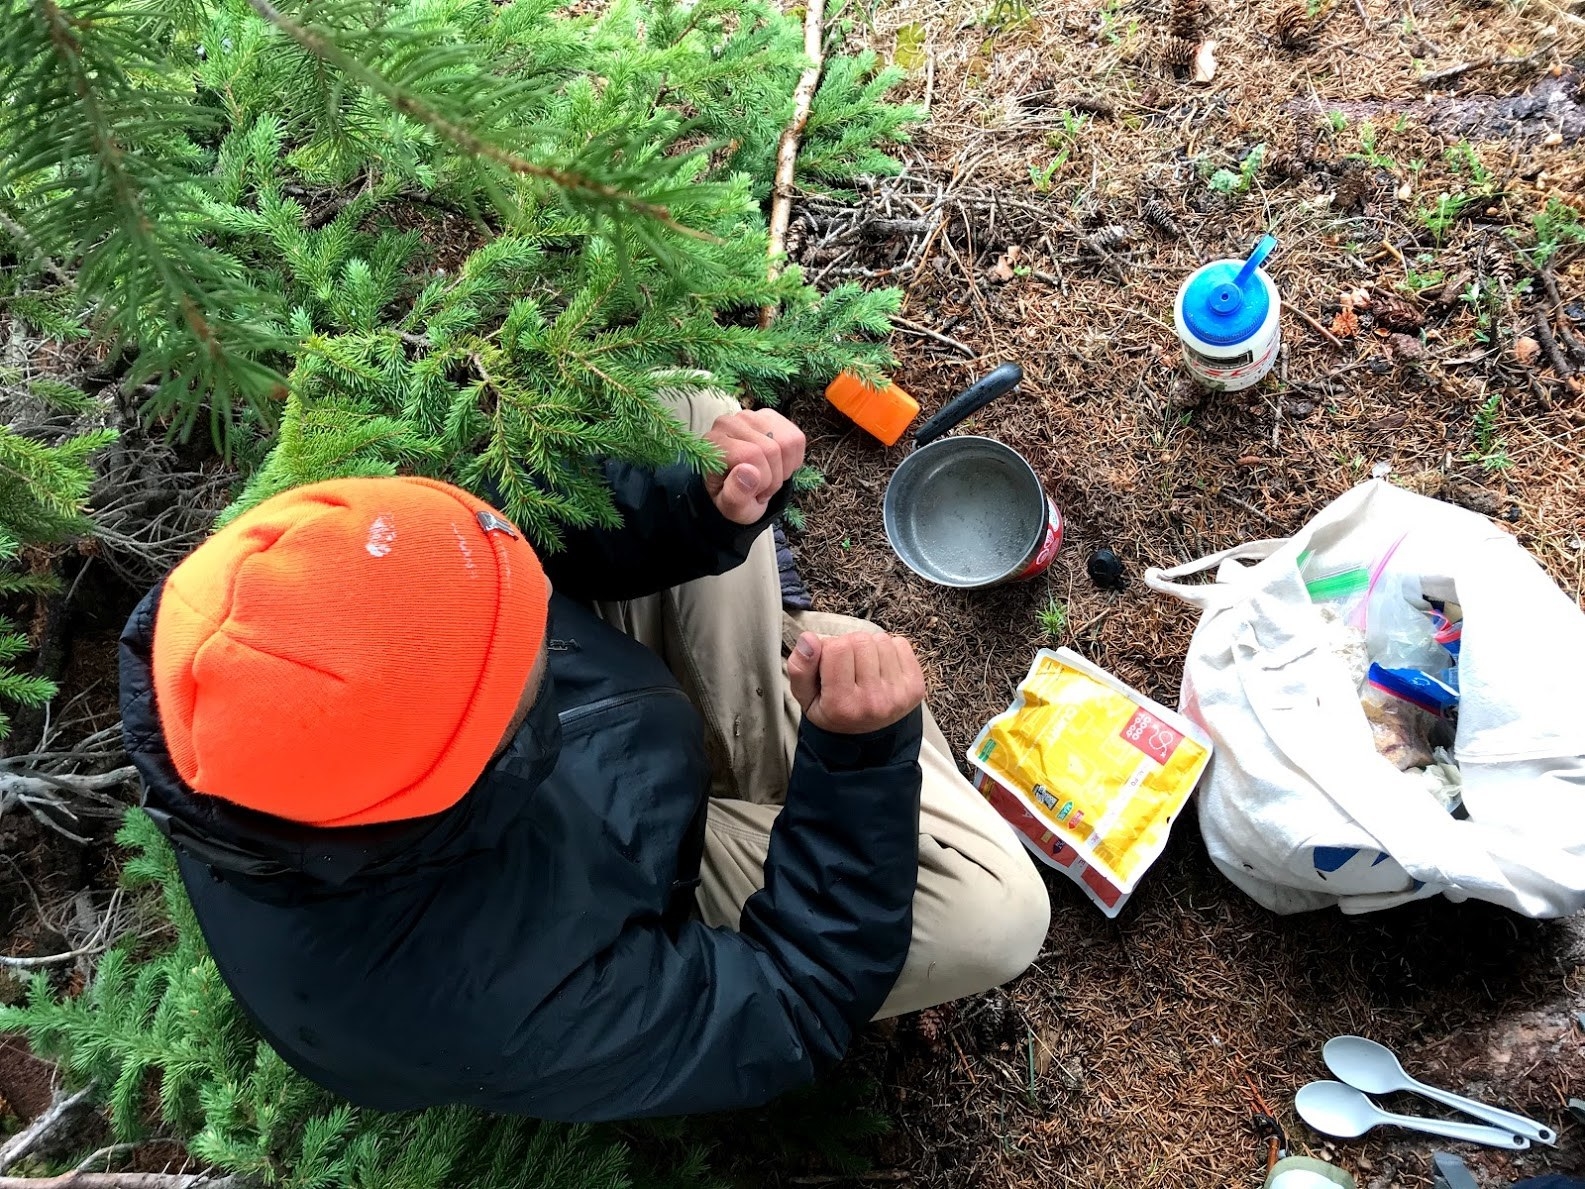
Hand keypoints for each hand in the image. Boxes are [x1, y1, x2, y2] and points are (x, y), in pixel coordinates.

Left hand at [702, 408, 806, 524]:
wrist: (741, 489)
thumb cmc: (734, 498)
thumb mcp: (730, 507)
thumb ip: (735, 495)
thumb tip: (749, 471)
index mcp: (713, 442)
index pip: (751, 454)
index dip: (762, 480)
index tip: (754, 493)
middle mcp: (729, 423)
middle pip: (771, 449)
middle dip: (774, 478)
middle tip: (762, 489)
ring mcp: (751, 416)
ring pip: (787, 443)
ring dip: (785, 470)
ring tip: (769, 479)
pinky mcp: (771, 417)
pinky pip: (797, 438)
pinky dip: (793, 461)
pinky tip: (778, 467)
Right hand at [787, 631, 926, 735]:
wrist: (866, 736)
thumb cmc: (834, 711)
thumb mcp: (805, 697)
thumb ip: (800, 668)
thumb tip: (809, 639)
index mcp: (842, 705)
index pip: (836, 648)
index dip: (828, 649)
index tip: (829, 665)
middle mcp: (872, 702)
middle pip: (860, 640)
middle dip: (850, 647)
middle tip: (847, 667)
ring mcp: (898, 695)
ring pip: (881, 640)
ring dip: (869, 648)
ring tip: (864, 668)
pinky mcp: (915, 687)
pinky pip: (901, 643)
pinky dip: (889, 650)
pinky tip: (881, 668)